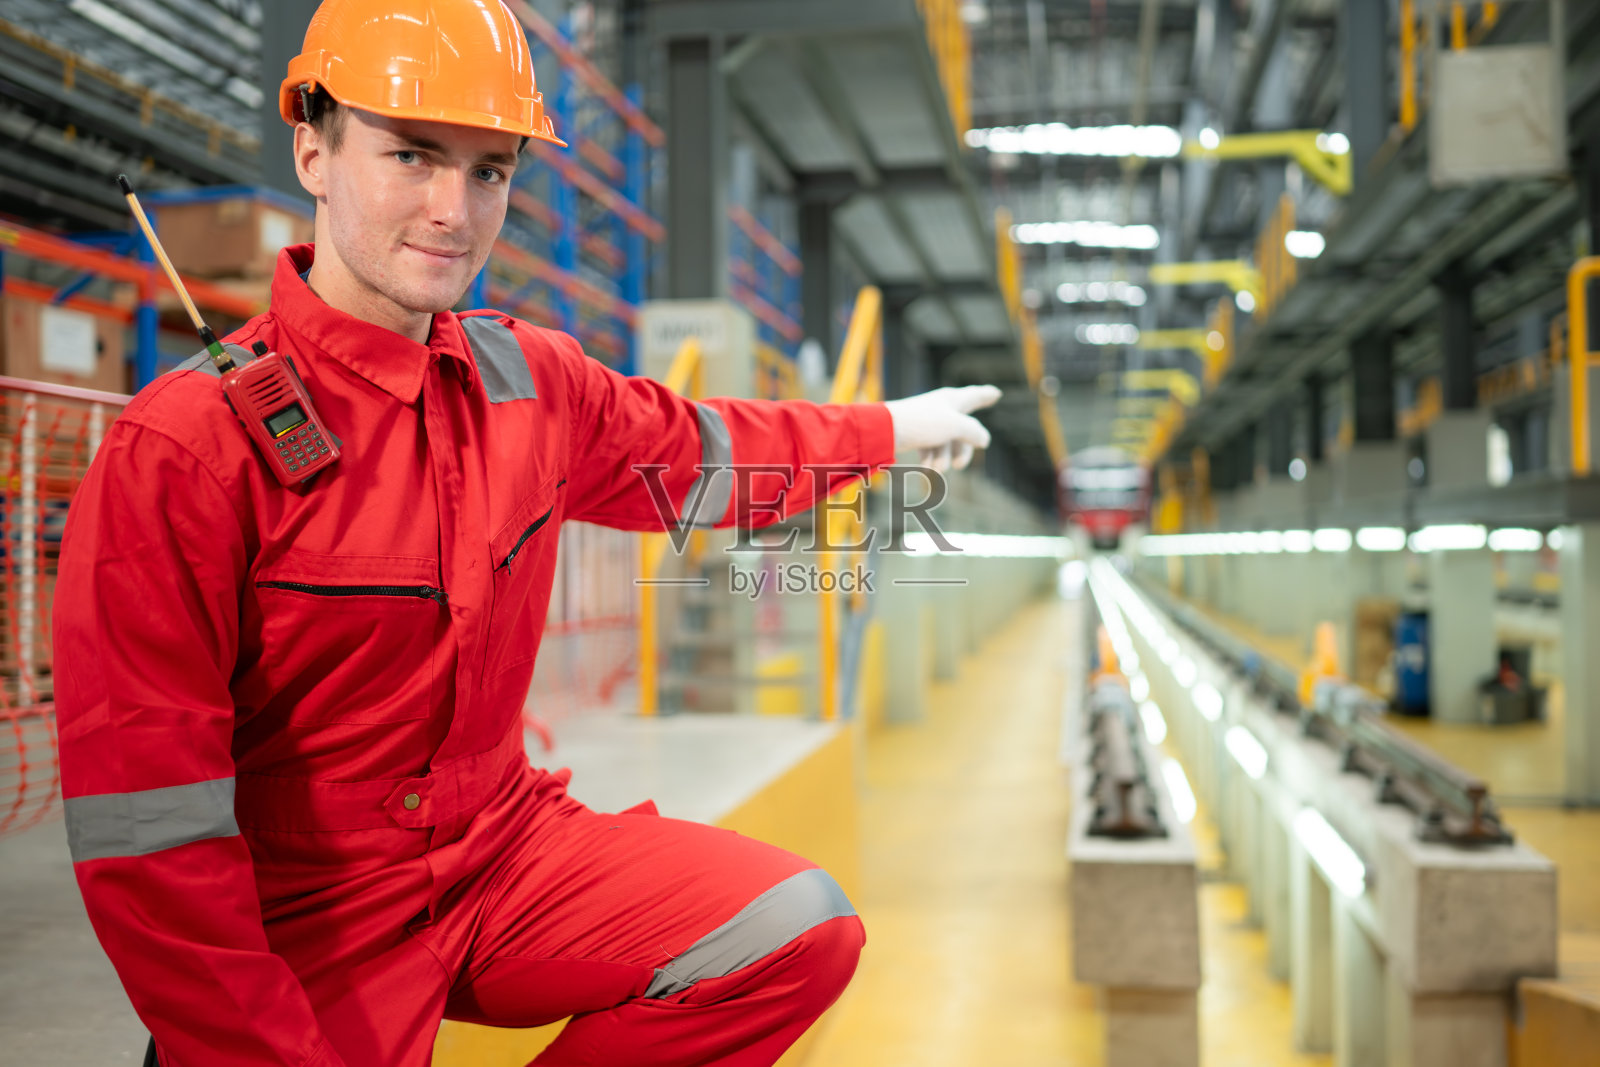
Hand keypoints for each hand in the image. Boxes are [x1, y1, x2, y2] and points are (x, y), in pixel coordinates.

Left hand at [883, 385, 1001, 471]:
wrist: (886, 430)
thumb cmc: (922, 422)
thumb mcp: (956, 426)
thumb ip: (974, 432)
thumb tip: (984, 440)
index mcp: (953, 400)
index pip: (976, 395)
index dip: (987, 395)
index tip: (996, 393)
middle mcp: (943, 408)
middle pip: (964, 430)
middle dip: (962, 451)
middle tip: (958, 465)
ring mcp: (930, 421)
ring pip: (947, 443)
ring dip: (943, 459)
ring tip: (936, 470)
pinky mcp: (917, 433)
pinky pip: (931, 448)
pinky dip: (931, 459)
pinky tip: (927, 470)